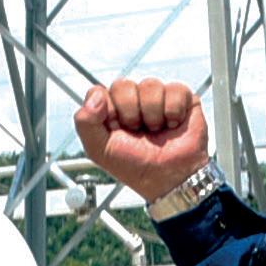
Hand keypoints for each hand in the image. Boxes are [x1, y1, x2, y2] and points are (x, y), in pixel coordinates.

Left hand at [75, 77, 210, 201]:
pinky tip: (173, 125)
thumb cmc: (137, 168)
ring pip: (149, 85)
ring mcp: (156, 97)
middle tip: (138, 132)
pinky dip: (172, 111)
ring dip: (153, 114)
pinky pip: (174, 89)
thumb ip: (84, 123)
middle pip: (123, 85)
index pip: (99, 91)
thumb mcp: (99, 151)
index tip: (116, 130)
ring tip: (157, 131)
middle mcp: (133, 101)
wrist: (170, 180)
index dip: (108, 110)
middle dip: (130, 113)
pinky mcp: (181, 97)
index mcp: (111, 111)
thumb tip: (96, 95)